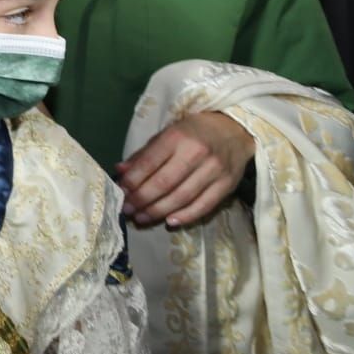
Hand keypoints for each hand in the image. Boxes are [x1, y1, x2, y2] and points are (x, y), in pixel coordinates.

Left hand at [118, 110, 254, 227]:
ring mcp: (214, 170)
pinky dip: (186, 216)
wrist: (234, 130)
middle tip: (127, 210)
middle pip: (164, 183)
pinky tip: (169, 222)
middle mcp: (197, 153)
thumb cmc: (194, 132)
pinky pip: (204, 206)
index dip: (133, 180)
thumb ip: (144, 153)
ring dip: (159, 211)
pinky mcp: (228, 185)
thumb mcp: (167, 133)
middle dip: (142, 199)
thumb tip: (120, 171)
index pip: (150, 162)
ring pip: (182, 197)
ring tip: (142, 218)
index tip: (120, 192)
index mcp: (177, 136)